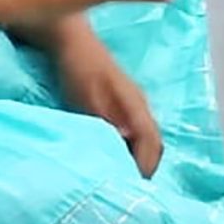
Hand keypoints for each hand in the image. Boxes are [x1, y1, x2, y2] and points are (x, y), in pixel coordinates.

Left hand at [47, 16, 163, 175]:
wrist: (69, 38)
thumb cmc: (77, 69)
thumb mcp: (89, 98)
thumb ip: (107, 122)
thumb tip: (127, 144)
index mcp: (137, 106)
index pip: (152, 143)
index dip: (146, 166)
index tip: (135, 185)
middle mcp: (141, 105)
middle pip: (154, 143)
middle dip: (146, 165)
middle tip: (131, 185)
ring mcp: (133, 101)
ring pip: (146, 136)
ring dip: (140, 155)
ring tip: (125, 173)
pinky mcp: (122, 99)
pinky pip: (135, 128)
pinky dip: (132, 144)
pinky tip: (117, 151)